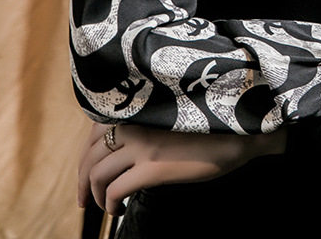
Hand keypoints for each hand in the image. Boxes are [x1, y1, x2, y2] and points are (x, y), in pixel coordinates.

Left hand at [78, 121, 285, 215]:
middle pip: (91, 154)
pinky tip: (118, 209)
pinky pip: (115, 189)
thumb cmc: (209, 127)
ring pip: (98, 173)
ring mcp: (143, 145)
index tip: (86, 172)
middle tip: (84, 198)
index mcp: (140, 110)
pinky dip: (110, 203)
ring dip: (95, 194)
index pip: (95, 131)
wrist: (237, 133)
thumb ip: (145, 126)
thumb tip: (121, 149)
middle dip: (83, 180)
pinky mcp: (153, 167)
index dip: (86, 155)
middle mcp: (136, 123)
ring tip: (103, 205)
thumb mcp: (170, 119)